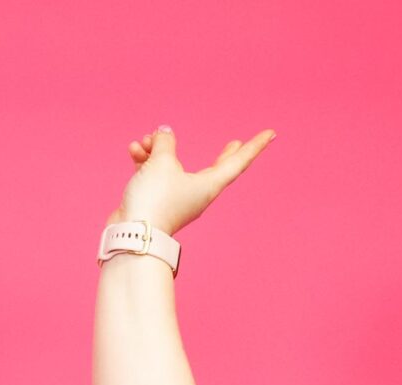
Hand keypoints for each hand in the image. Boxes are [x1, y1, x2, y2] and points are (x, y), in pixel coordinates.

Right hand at [111, 125, 275, 235]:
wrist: (131, 233)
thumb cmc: (154, 199)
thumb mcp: (161, 162)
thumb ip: (165, 142)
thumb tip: (164, 133)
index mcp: (208, 185)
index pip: (238, 163)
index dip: (254, 146)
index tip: (271, 134)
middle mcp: (197, 192)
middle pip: (214, 168)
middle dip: (222, 154)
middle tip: (235, 143)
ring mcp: (177, 197)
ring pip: (175, 166)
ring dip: (160, 150)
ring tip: (144, 140)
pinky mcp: (157, 200)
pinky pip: (157, 174)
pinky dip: (147, 161)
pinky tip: (134, 150)